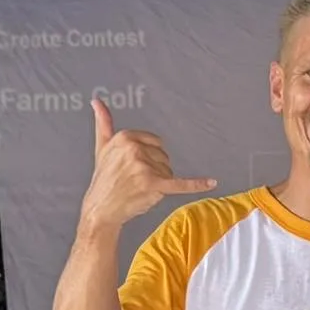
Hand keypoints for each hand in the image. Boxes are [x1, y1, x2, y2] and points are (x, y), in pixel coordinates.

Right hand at [79, 98, 216, 231]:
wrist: (102, 207)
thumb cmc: (104, 178)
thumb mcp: (102, 146)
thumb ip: (103, 122)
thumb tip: (97, 101)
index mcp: (126, 137)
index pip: (156, 142)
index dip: (150, 156)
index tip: (136, 166)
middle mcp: (135, 149)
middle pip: (164, 157)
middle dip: (155, 170)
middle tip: (136, 180)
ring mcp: (145, 167)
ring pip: (168, 172)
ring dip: (159, 182)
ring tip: (140, 188)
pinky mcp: (154, 185)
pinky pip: (181, 184)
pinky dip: (197, 184)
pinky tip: (212, 182)